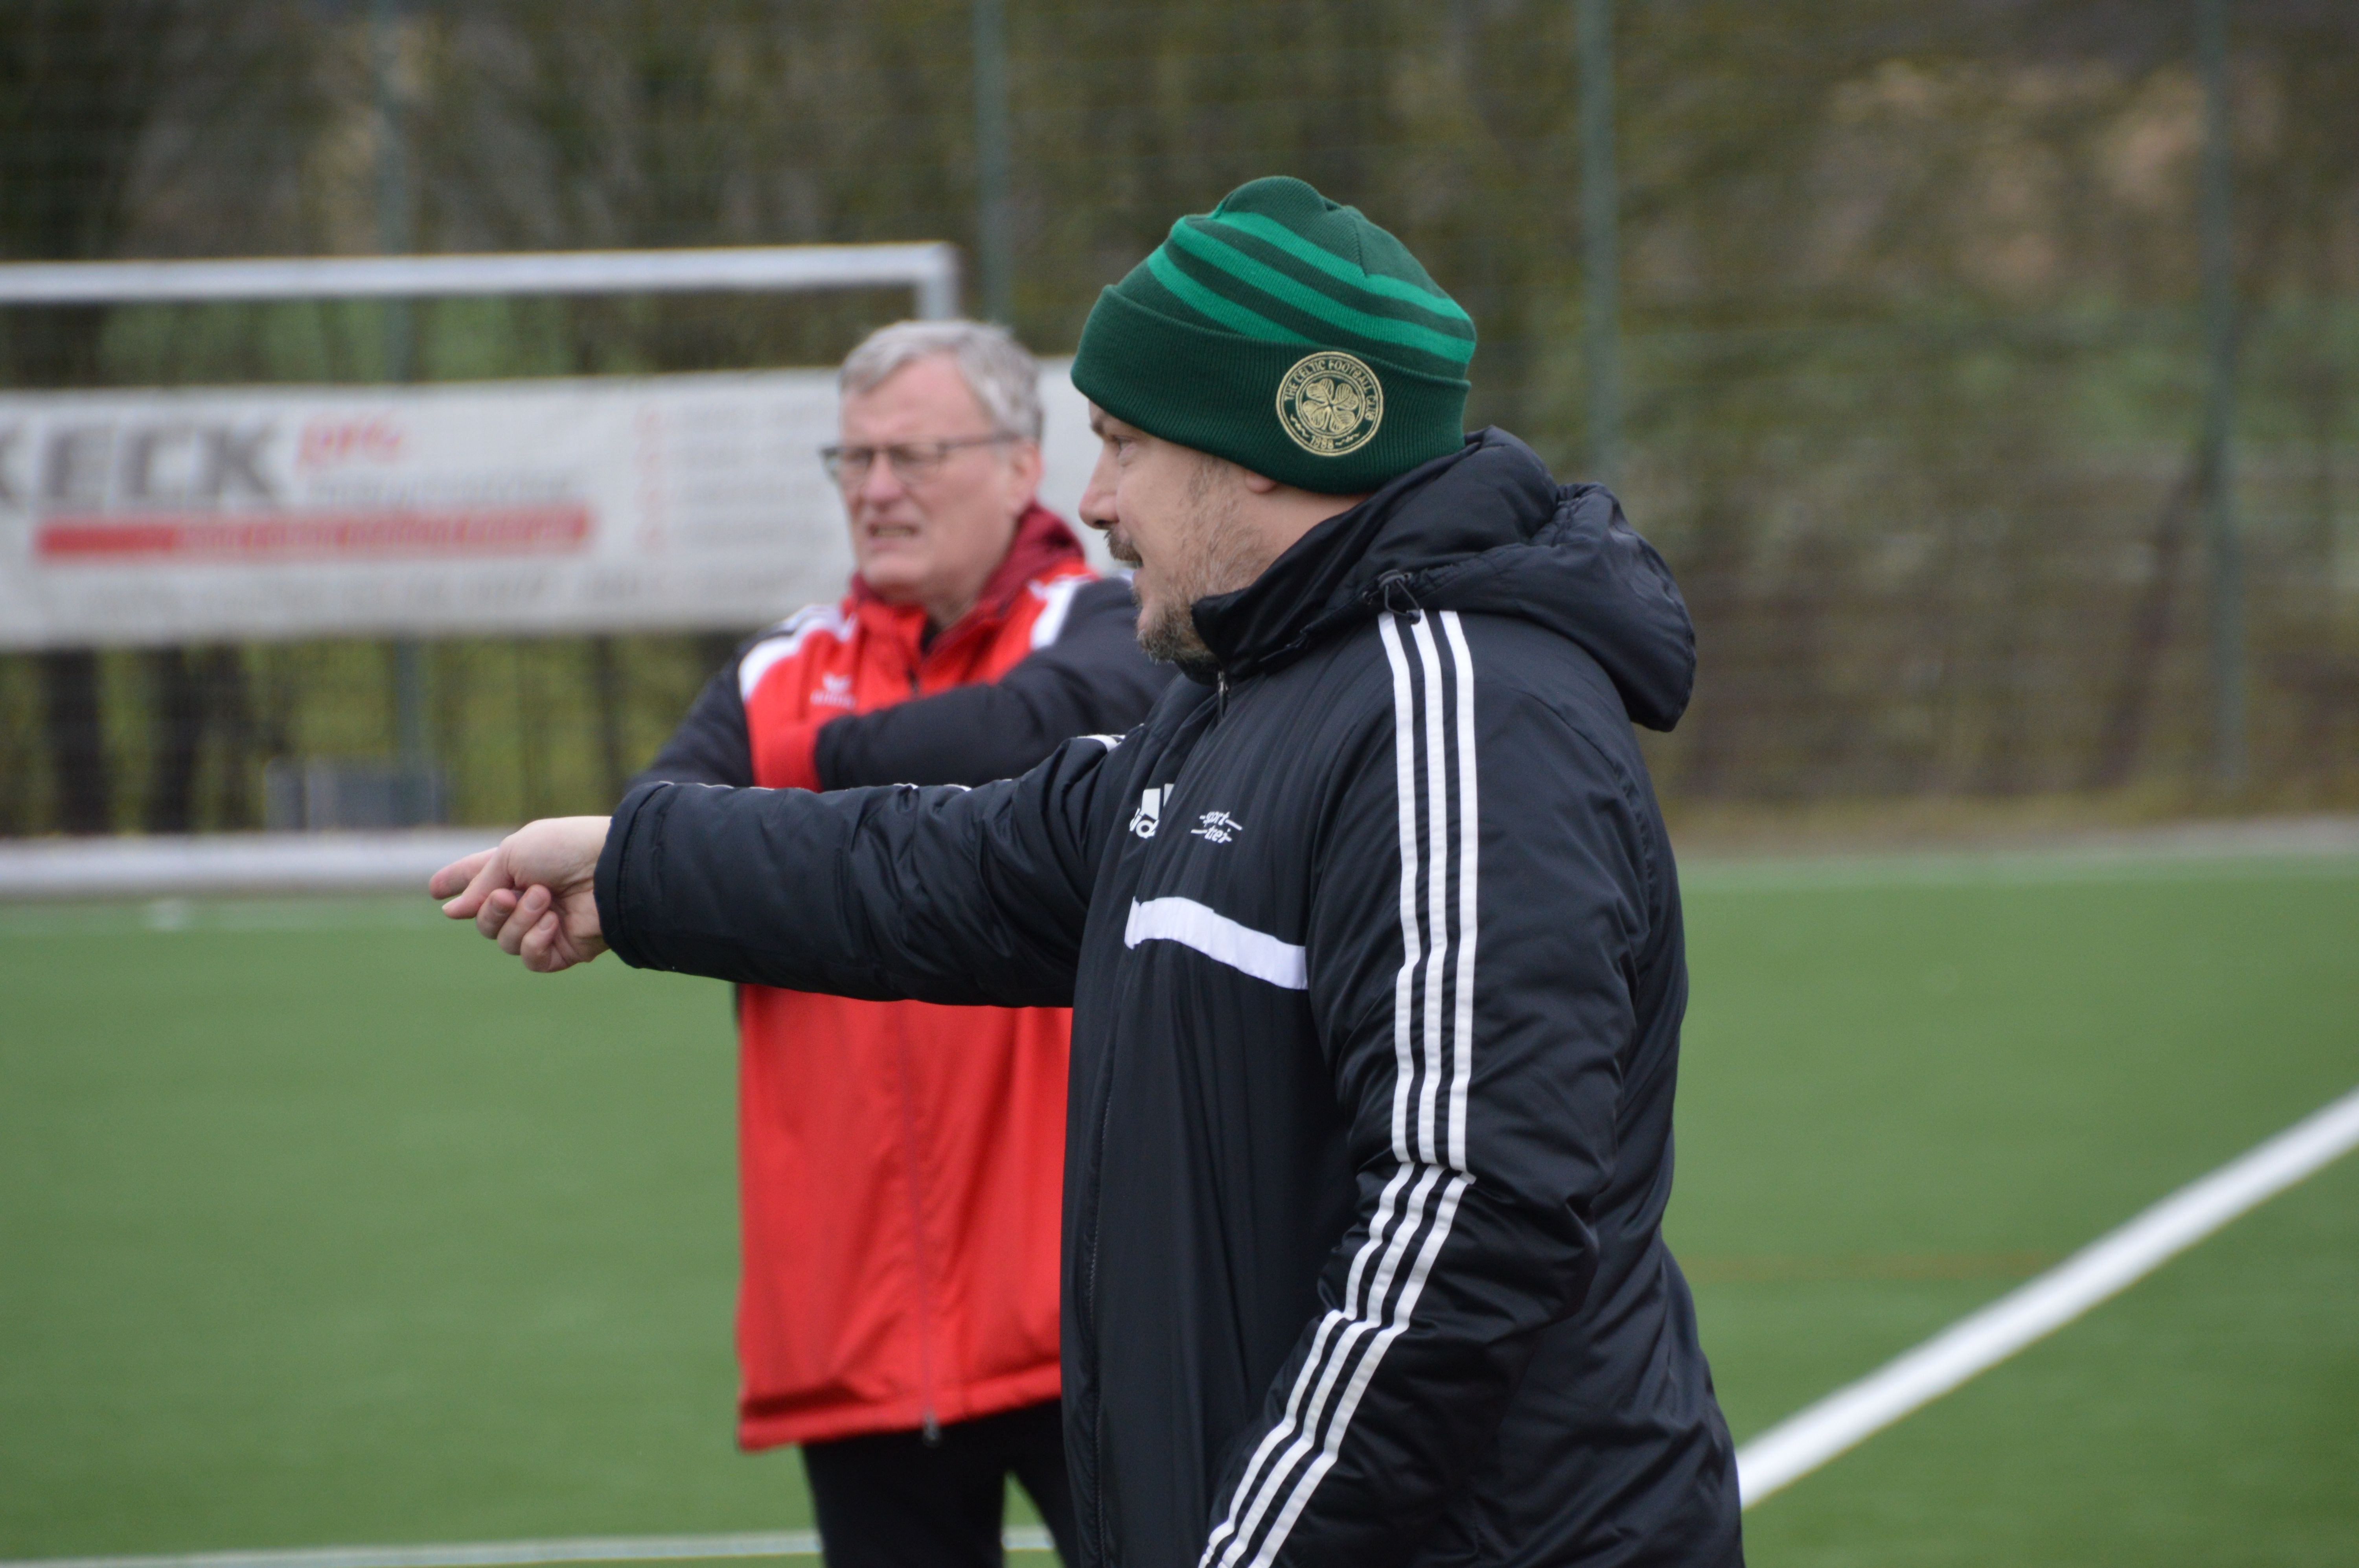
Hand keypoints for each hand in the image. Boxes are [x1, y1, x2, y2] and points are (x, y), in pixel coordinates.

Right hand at [429, 816, 611, 971]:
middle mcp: (529, 897)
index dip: (457, 882)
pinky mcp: (563, 948)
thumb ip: (481, 882)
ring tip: (544, 898)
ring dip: (519, 920)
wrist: (611, 868)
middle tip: (509, 894)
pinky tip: (552, 923)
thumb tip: (453, 912)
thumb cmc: (565, 849)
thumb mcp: (512, 853)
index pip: (478, 878)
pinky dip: (535, 942)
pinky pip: (531, 959)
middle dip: (491, 909)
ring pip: (504, 941)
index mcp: (517, 867)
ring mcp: (545, 925)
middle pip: (485, 920)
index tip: (436, 890)